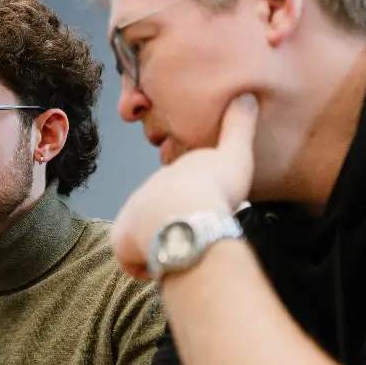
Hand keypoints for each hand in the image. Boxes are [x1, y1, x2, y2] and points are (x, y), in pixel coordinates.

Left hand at [112, 93, 258, 278]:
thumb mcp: (235, 152)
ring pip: (144, 238)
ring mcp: (129, 218)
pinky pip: (133, 262)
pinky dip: (146, 268)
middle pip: (156, 215)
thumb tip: (244, 96)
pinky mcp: (121, 242)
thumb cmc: (214, 188)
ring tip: (180, 255)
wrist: (188, 214)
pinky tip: (166, 267)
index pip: (174, 191)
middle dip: (171, 227)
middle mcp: (143, 193)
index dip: (188, 204)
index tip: (202, 213)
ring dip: (159, 248)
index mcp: (167, 176)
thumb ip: (239, 127)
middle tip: (194, 239)